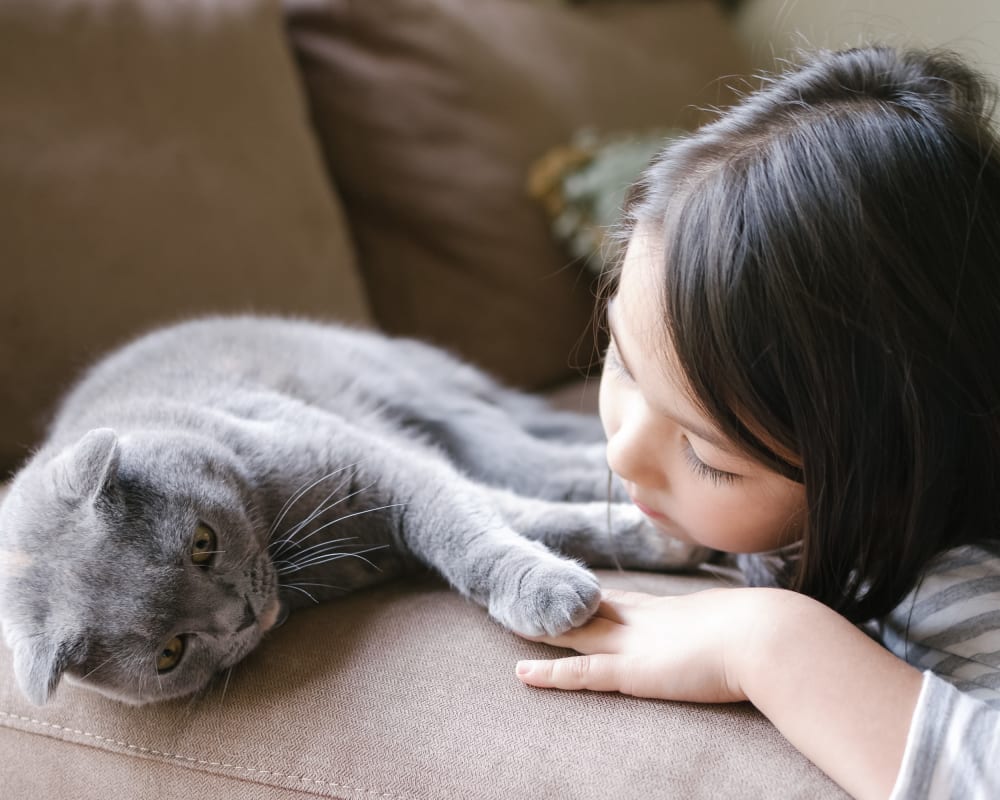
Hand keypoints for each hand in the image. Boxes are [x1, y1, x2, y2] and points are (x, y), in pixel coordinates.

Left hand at [515, 587, 770, 703]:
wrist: (770, 637)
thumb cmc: (771, 633)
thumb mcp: (749, 624)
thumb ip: (737, 630)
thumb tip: (761, 630)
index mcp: (672, 610)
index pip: (624, 600)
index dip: (597, 597)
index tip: (577, 590)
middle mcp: (646, 621)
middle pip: (592, 609)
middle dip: (561, 605)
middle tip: (532, 594)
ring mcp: (634, 645)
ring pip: (575, 634)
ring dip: (544, 631)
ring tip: (512, 622)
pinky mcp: (630, 672)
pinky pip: (580, 673)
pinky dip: (549, 674)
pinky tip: (521, 673)